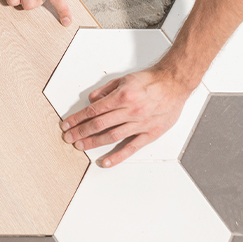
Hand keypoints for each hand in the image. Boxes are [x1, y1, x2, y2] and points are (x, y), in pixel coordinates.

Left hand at [61, 68, 190, 166]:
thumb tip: (92, 100)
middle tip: (68, 137)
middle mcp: (130, 111)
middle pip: (99, 124)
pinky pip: (131, 147)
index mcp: (122, 97)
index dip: (77, 119)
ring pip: (111, 136)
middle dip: (80, 132)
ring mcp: (140, 124)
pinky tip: (106, 161)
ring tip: (80, 146)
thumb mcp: (125, 79)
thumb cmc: (152, 80)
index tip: (67, 124)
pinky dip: (117, 156)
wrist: (175, 83)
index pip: (93, 111)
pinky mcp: (150, 133)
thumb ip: (106, 89)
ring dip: (93, 142)